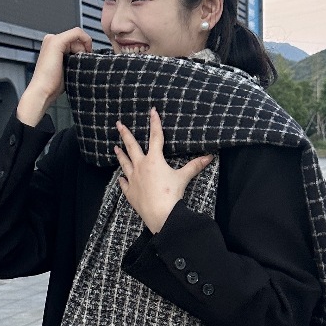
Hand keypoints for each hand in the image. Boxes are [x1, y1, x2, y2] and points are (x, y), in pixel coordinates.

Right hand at [17, 28, 92, 125]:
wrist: (43, 90)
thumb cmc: (53, 84)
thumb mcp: (66, 68)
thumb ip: (73, 60)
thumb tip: (87, 56)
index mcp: (52, 46)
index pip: (74, 41)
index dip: (83, 49)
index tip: (87, 61)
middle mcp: (51, 40)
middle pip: (76, 39)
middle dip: (83, 51)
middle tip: (81, 65)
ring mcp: (52, 39)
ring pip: (77, 38)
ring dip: (82, 51)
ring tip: (76, 65)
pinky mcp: (56, 41)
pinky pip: (77, 32)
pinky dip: (86, 40)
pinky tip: (86, 52)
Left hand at [114, 108, 213, 232]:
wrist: (161, 214)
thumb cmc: (172, 193)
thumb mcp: (184, 177)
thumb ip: (195, 166)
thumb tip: (209, 157)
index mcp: (154, 160)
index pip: (156, 137)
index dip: (155, 122)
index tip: (152, 111)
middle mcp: (141, 166)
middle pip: (131, 147)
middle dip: (125, 134)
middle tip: (118, 124)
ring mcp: (133, 179)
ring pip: (124, 163)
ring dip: (120, 155)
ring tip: (115, 148)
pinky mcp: (130, 192)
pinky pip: (124, 184)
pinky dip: (123, 180)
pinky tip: (121, 177)